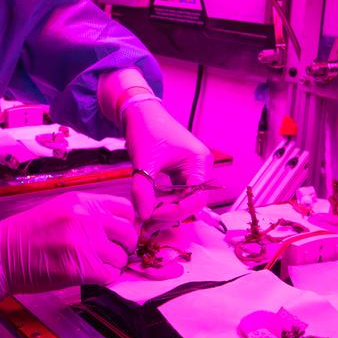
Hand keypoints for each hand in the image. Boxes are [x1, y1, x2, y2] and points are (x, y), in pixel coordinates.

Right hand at [0, 193, 135, 294]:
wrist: (1, 255)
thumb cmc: (28, 234)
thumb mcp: (60, 209)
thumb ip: (89, 213)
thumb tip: (118, 226)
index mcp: (82, 201)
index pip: (126, 210)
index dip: (126, 225)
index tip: (119, 234)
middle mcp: (86, 218)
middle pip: (129, 234)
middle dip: (123, 247)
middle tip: (110, 253)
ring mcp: (84, 243)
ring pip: (121, 258)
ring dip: (112, 264)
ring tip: (95, 265)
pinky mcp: (80, 268)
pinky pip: (110, 275)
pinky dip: (104, 278)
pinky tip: (90, 274)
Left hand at [124, 100, 211, 221]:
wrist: (138, 112)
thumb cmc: (145, 130)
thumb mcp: (144, 161)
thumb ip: (143, 189)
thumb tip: (144, 216)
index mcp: (200, 162)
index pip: (196, 197)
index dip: (175, 211)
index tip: (152, 216)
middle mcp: (200, 168)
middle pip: (191, 202)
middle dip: (169, 215)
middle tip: (147, 225)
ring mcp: (191, 170)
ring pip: (182, 200)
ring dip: (165, 211)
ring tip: (145, 221)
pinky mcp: (179, 173)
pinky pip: (175, 194)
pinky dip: (162, 203)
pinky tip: (147, 210)